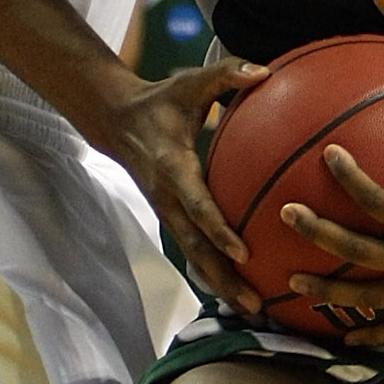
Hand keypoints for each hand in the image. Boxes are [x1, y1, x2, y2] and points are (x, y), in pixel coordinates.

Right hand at [94, 58, 268, 313]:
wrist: (116, 122)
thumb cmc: (161, 101)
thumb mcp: (190, 82)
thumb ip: (227, 74)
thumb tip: (266, 70)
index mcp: (173, 169)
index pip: (197, 205)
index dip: (218, 229)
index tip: (242, 251)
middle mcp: (169, 200)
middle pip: (197, 249)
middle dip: (225, 278)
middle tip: (255, 302)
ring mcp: (168, 214)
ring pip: (196, 259)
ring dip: (222, 286)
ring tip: (255, 313)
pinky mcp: (172, 220)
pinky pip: (196, 252)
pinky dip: (216, 274)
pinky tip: (243, 294)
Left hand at [283, 139, 383, 340]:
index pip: (378, 203)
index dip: (349, 178)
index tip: (328, 156)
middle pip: (358, 251)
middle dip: (319, 232)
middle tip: (287, 216)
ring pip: (369, 296)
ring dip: (329, 290)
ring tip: (296, 284)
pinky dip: (373, 333)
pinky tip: (349, 337)